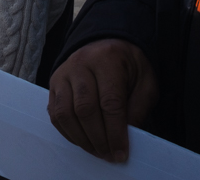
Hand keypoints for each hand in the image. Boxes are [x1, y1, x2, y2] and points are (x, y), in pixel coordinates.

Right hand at [47, 39, 157, 162]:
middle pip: (85, 109)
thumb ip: (139, 107)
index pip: (109, 102)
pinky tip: (83, 141)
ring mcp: (64, 73)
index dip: (115, 132)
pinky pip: (55, 114)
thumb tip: (126, 136)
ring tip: (97, 151)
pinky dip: (68, 133)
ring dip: (81, 139)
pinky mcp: (54, 84)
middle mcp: (81, 63)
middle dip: (98, 139)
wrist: (106, 43)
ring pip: (65, 113)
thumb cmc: (128, 65)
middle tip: (109, 155)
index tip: (121, 152)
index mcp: (108, 59)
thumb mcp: (145, 81)